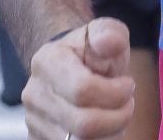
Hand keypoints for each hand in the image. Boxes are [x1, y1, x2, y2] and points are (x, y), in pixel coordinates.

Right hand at [22, 18, 136, 139]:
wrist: (69, 67)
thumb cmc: (92, 52)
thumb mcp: (105, 33)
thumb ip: (109, 34)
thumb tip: (108, 41)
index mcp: (48, 62)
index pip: (83, 90)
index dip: (115, 93)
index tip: (128, 84)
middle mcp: (35, 94)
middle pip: (83, 124)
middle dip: (117, 117)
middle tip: (128, 104)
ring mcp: (34, 121)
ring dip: (109, 132)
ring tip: (116, 113)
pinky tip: (103, 127)